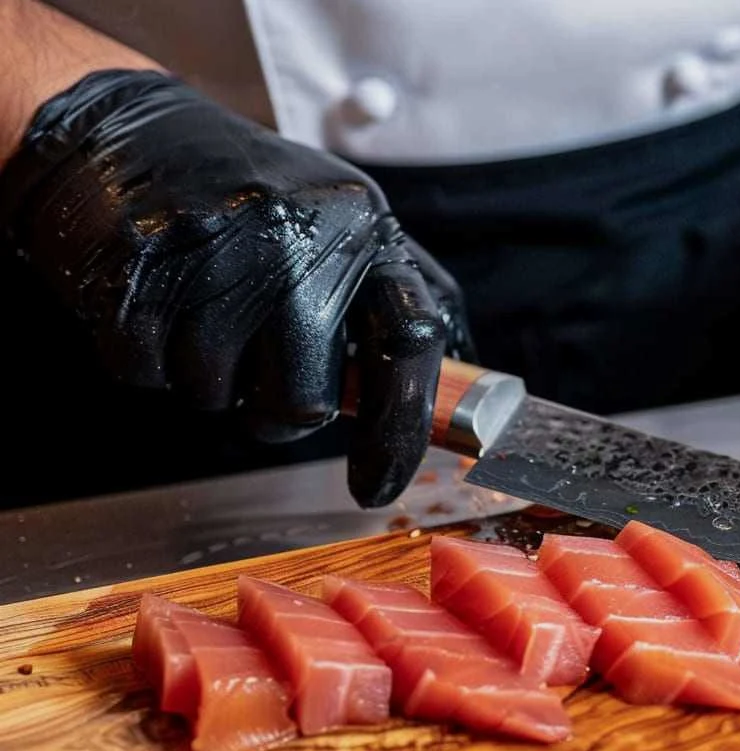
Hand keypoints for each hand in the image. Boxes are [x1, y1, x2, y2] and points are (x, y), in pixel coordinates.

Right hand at [0, 70, 473, 506]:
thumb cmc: (251, 197)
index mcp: (363, 227)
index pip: (412, 340)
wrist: (125, 132)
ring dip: (207, 381)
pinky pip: (146, 375)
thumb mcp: (345, 221)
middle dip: (277, 412)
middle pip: (307, 400)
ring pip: (218, 396)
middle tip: (258, 369)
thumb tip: (468, 387)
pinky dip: (146, 362)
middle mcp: (299, 234)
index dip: (403, 428)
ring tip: (200, 312)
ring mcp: (217, 247)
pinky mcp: (139, 263)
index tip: (378, 485)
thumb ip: (402, 297)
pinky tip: (154, 305)